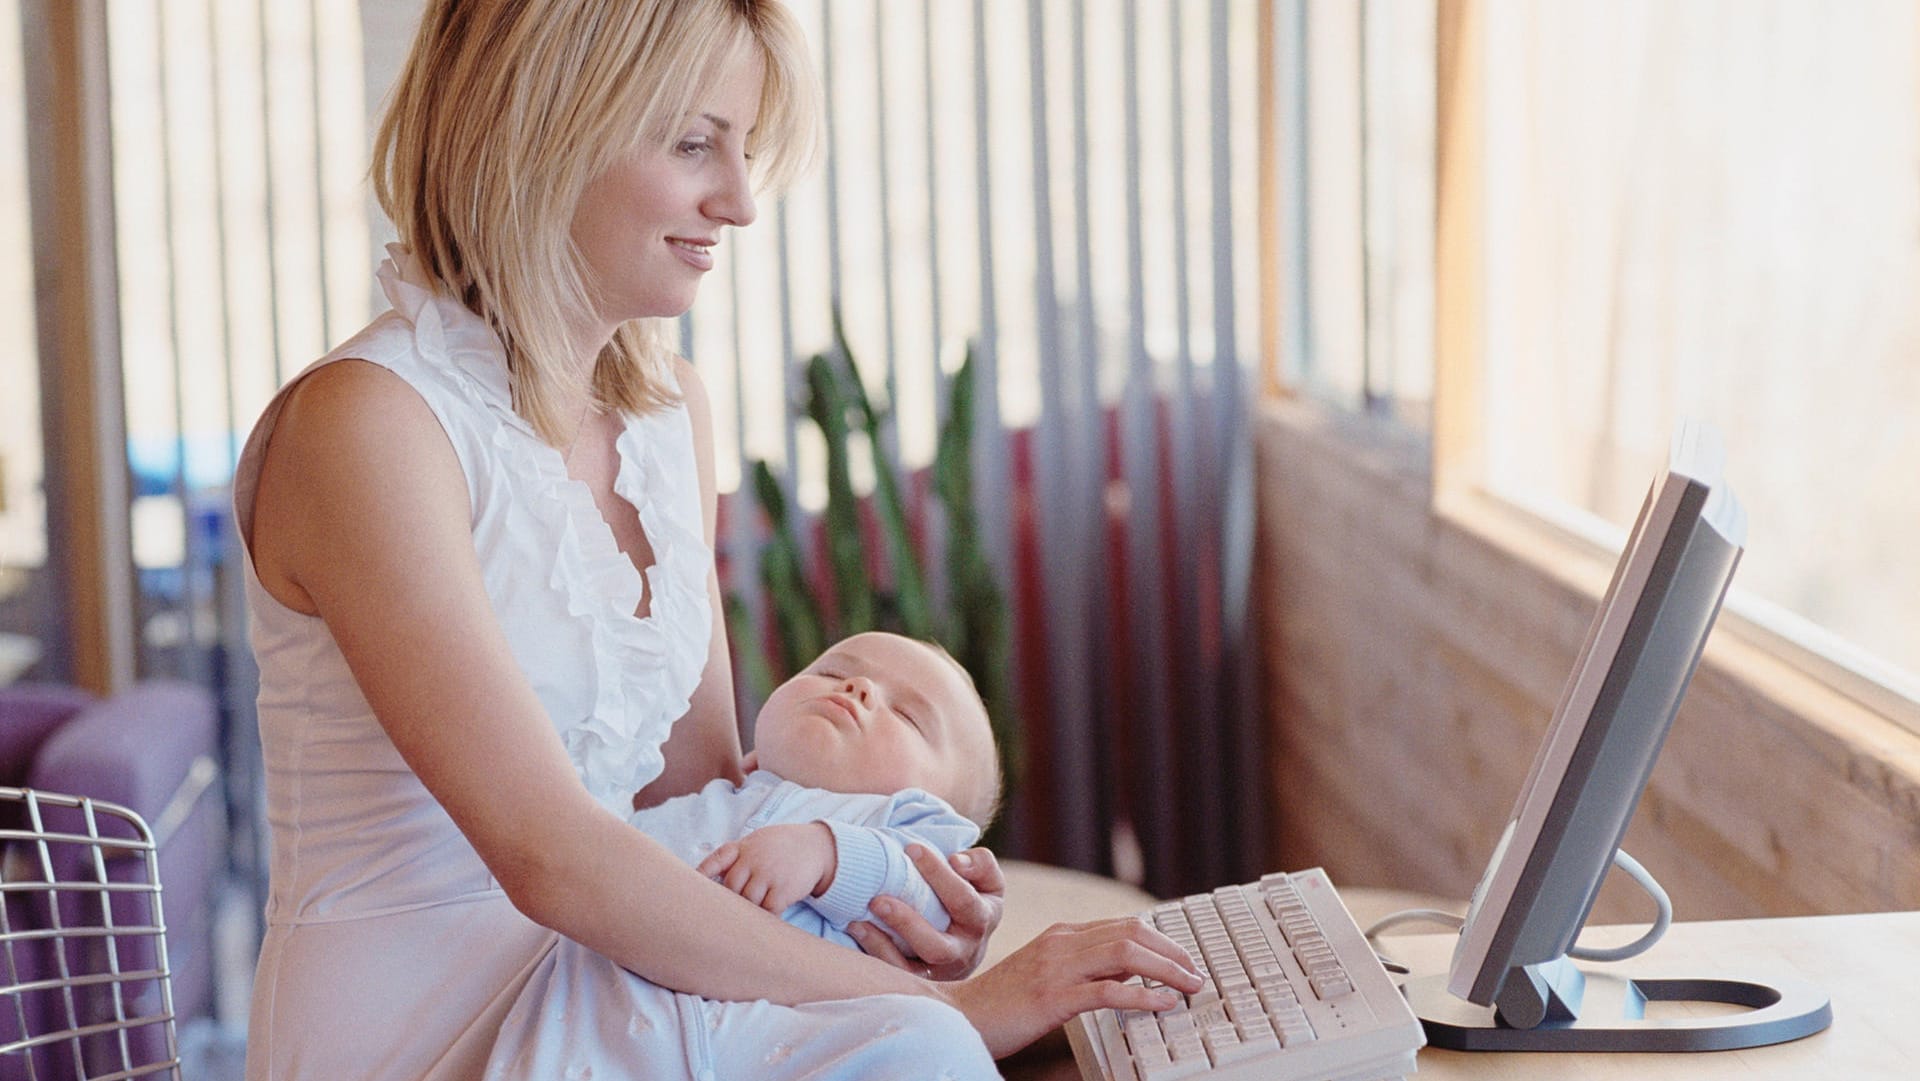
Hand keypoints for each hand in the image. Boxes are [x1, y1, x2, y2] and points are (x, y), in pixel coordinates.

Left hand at [696, 822, 835, 912]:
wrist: (816, 846)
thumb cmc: (780, 847)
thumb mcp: (757, 842)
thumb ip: (736, 857)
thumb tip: (706, 878)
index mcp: (743, 847)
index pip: (716, 860)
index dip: (701, 874)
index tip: (690, 891)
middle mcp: (753, 860)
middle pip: (730, 888)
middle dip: (729, 901)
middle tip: (726, 914)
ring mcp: (768, 875)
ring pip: (747, 902)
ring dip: (748, 911)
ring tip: (747, 918)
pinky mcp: (783, 890)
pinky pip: (766, 911)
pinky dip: (765, 917)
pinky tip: (766, 921)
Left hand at [848, 845, 1003, 979]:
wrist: (969, 942)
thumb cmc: (972, 898)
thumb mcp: (986, 880)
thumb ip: (979, 864)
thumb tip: (956, 861)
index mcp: (983, 919)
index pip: (963, 899)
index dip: (939, 874)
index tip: (911, 848)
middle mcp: (965, 951)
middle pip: (938, 946)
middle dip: (907, 923)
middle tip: (877, 899)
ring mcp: (941, 971)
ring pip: (912, 970)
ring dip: (884, 944)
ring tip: (859, 919)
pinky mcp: (920, 982)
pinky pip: (896, 976)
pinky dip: (875, 954)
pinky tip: (858, 929)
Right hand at [941, 917, 1205, 1058]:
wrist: (960, 1015)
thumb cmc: (1002, 1001)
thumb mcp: (1046, 972)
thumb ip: (1081, 966)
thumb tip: (1129, 975)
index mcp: (1062, 934)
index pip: (1124, 926)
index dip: (1162, 941)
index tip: (1184, 959)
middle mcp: (1062, 942)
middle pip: (1132, 933)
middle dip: (1172, 951)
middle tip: (1196, 973)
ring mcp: (1057, 968)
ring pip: (1126, 955)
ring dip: (1166, 969)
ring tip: (1189, 985)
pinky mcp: (1053, 997)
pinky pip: (1108, 991)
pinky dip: (1142, 995)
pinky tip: (1162, 1003)